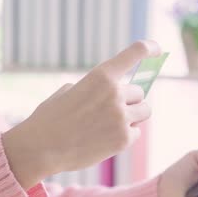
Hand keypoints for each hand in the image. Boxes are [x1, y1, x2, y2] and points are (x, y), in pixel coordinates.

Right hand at [2, 40, 162, 188]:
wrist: (40, 148)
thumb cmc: (50, 118)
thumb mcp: (69, 91)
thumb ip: (95, 87)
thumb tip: (116, 93)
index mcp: (101, 76)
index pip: (133, 53)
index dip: (149, 48)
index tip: (157, 49)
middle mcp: (115, 93)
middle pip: (139, 92)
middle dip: (128, 99)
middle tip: (110, 110)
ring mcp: (121, 116)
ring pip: (144, 111)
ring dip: (132, 115)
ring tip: (109, 124)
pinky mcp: (124, 139)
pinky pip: (136, 132)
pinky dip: (125, 135)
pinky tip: (105, 139)